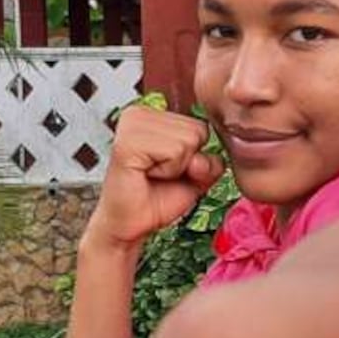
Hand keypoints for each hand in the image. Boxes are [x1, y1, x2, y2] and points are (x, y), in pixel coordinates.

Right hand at [86, 105, 224, 247]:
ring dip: (176, 167)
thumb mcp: (196, 176)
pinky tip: (147, 175)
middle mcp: (138, 112)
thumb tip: (205, 155)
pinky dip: (168, 171)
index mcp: (152, 113)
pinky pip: (174, 151)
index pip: (201, 125)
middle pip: (198, 130)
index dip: (193, 156)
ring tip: (152, 174)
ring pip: (188, 140)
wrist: (131, 225)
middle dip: (186, 162)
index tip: (168, 169)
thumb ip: (211, 160)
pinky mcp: (127, 143)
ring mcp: (131, 124)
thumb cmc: (156, 198)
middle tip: (159, 174)